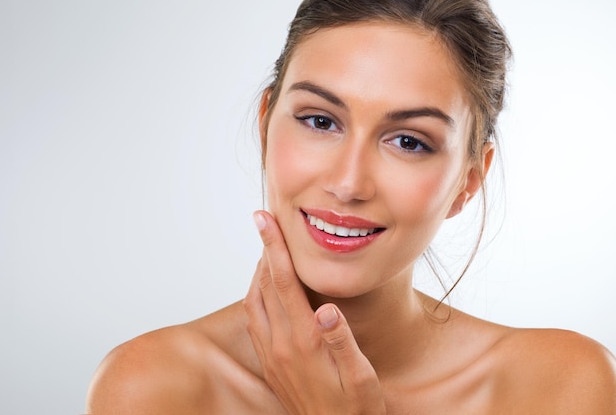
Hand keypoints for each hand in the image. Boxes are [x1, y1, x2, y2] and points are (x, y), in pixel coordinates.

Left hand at [243, 210, 386, 414]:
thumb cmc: (355, 411)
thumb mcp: (361, 379)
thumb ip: (343, 343)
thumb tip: (328, 309)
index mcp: (304, 341)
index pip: (283, 281)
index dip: (274, 247)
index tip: (264, 219)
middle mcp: (280, 345)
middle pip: (264, 284)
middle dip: (264, 248)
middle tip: (265, 221)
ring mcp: (271, 355)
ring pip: (254, 301)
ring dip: (258, 271)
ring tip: (268, 248)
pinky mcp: (269, 364)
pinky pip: (253, 321)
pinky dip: (255, 295)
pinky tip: (265, 288)